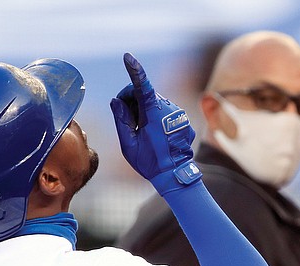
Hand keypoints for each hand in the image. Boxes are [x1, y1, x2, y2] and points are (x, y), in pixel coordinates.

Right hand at [110, 53, 201, 193]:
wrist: (175, 175)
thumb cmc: (150, 163)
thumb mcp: (129, 144)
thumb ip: (121, 120)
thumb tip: (117, 101)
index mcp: (154, 114)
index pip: (143, 86)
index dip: (134, 70)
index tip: (128, 57)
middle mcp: (169, 109)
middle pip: (144, 94)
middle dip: (132, 102)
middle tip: (127, 121)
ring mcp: (178, 113)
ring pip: (154, 103)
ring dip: (144, 111)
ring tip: (142, 132)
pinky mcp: (183, 119)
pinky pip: (164, 111)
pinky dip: (155, 117)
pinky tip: (154, 135)